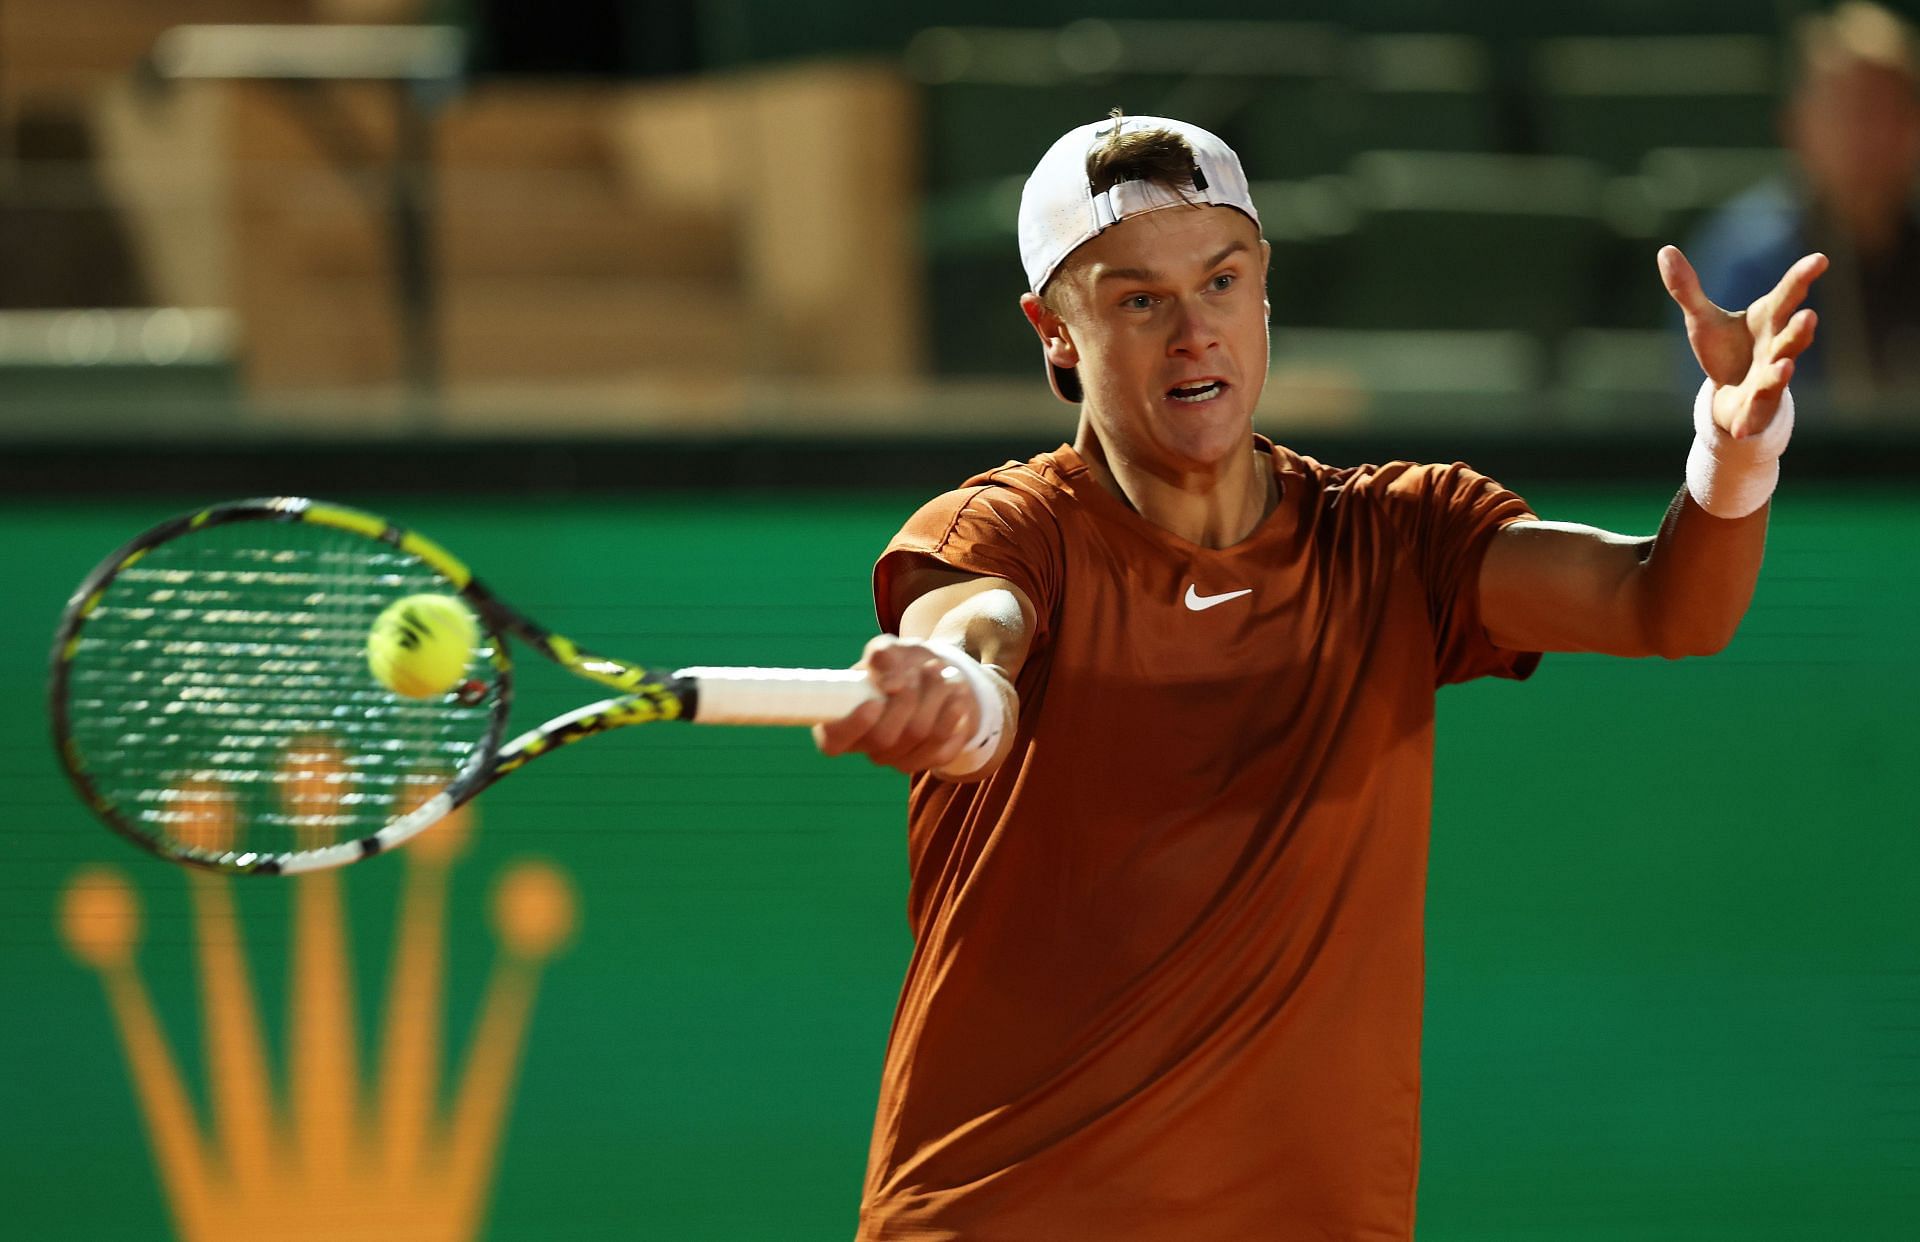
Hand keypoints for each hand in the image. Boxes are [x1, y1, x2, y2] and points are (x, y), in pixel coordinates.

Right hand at [812, 636, 981, 774]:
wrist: (938, 677)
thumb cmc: (902, 664)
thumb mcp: (891, 650)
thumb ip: (883, 656)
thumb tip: (889, 684)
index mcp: (844, 721)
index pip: (833, 741)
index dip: (852, 726)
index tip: (873, 701)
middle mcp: (869, 747)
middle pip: (885, 737)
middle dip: (908, 697)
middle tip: (923, 669)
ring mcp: (898, 759)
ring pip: (919, 734)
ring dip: (936, 697)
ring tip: (943, 673)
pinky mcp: (929, 760)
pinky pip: (944, 744)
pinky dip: (954, 714)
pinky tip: (955, 696)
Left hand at [1659, 246, 1826, 438]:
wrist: (1728, 394)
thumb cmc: (1725, 350)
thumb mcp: (1702, 319)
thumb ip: (1687, 289)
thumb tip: (1665, 251)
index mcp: (1767, 321)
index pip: (1787, 295)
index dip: (1802, 277)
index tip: (1820, 259)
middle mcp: (1775, 347)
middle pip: (1790, 337)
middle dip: (1800, 329)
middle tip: (1809, 316)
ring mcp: (1769, 378)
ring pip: (1779, 373)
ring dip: (1782, 370)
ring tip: (1785, 366)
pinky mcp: (1756, 406)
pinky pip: (1753, 413)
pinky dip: (1748, 419)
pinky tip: (1741, 429)